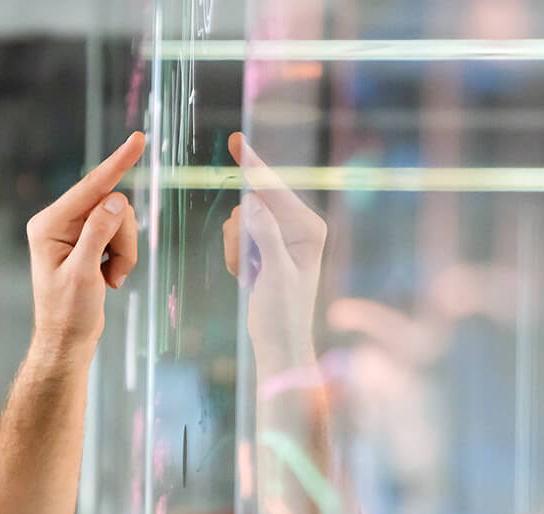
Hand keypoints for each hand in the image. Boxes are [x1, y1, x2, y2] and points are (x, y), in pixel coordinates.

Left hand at [26, 131, 145, 349]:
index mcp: (48, 224)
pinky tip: (109, 279)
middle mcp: (59, 222)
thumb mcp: (83, 273)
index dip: (117, 163)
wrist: (67, 340)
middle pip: (112, 206)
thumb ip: (98, 233)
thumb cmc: (68, 313)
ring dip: (125, 251)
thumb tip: (116, 200)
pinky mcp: (88, 242)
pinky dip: (123, 257)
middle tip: (114, 271)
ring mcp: (75, 231)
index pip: (89, 187)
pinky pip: (120, 234)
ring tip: (111, 279)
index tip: (138, 140)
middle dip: (122, 239)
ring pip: (121, 221)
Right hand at [222, 132, 327, 378]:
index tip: (235, 140)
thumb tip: (251, 202)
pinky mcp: (266, 248)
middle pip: (252, 205)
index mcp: (309, 228)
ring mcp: (280, 237)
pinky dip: (234, 257)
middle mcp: (297, 227)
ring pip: (240, 222)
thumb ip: (265, 234)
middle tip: (246, 267)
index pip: (274, 190)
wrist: (279, 344)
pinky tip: (246, 278)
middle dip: (240, 234)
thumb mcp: (274, 273)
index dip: (252, 165)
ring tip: (248, 277)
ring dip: (235, 250)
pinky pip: (237, 237)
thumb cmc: (283, 313)